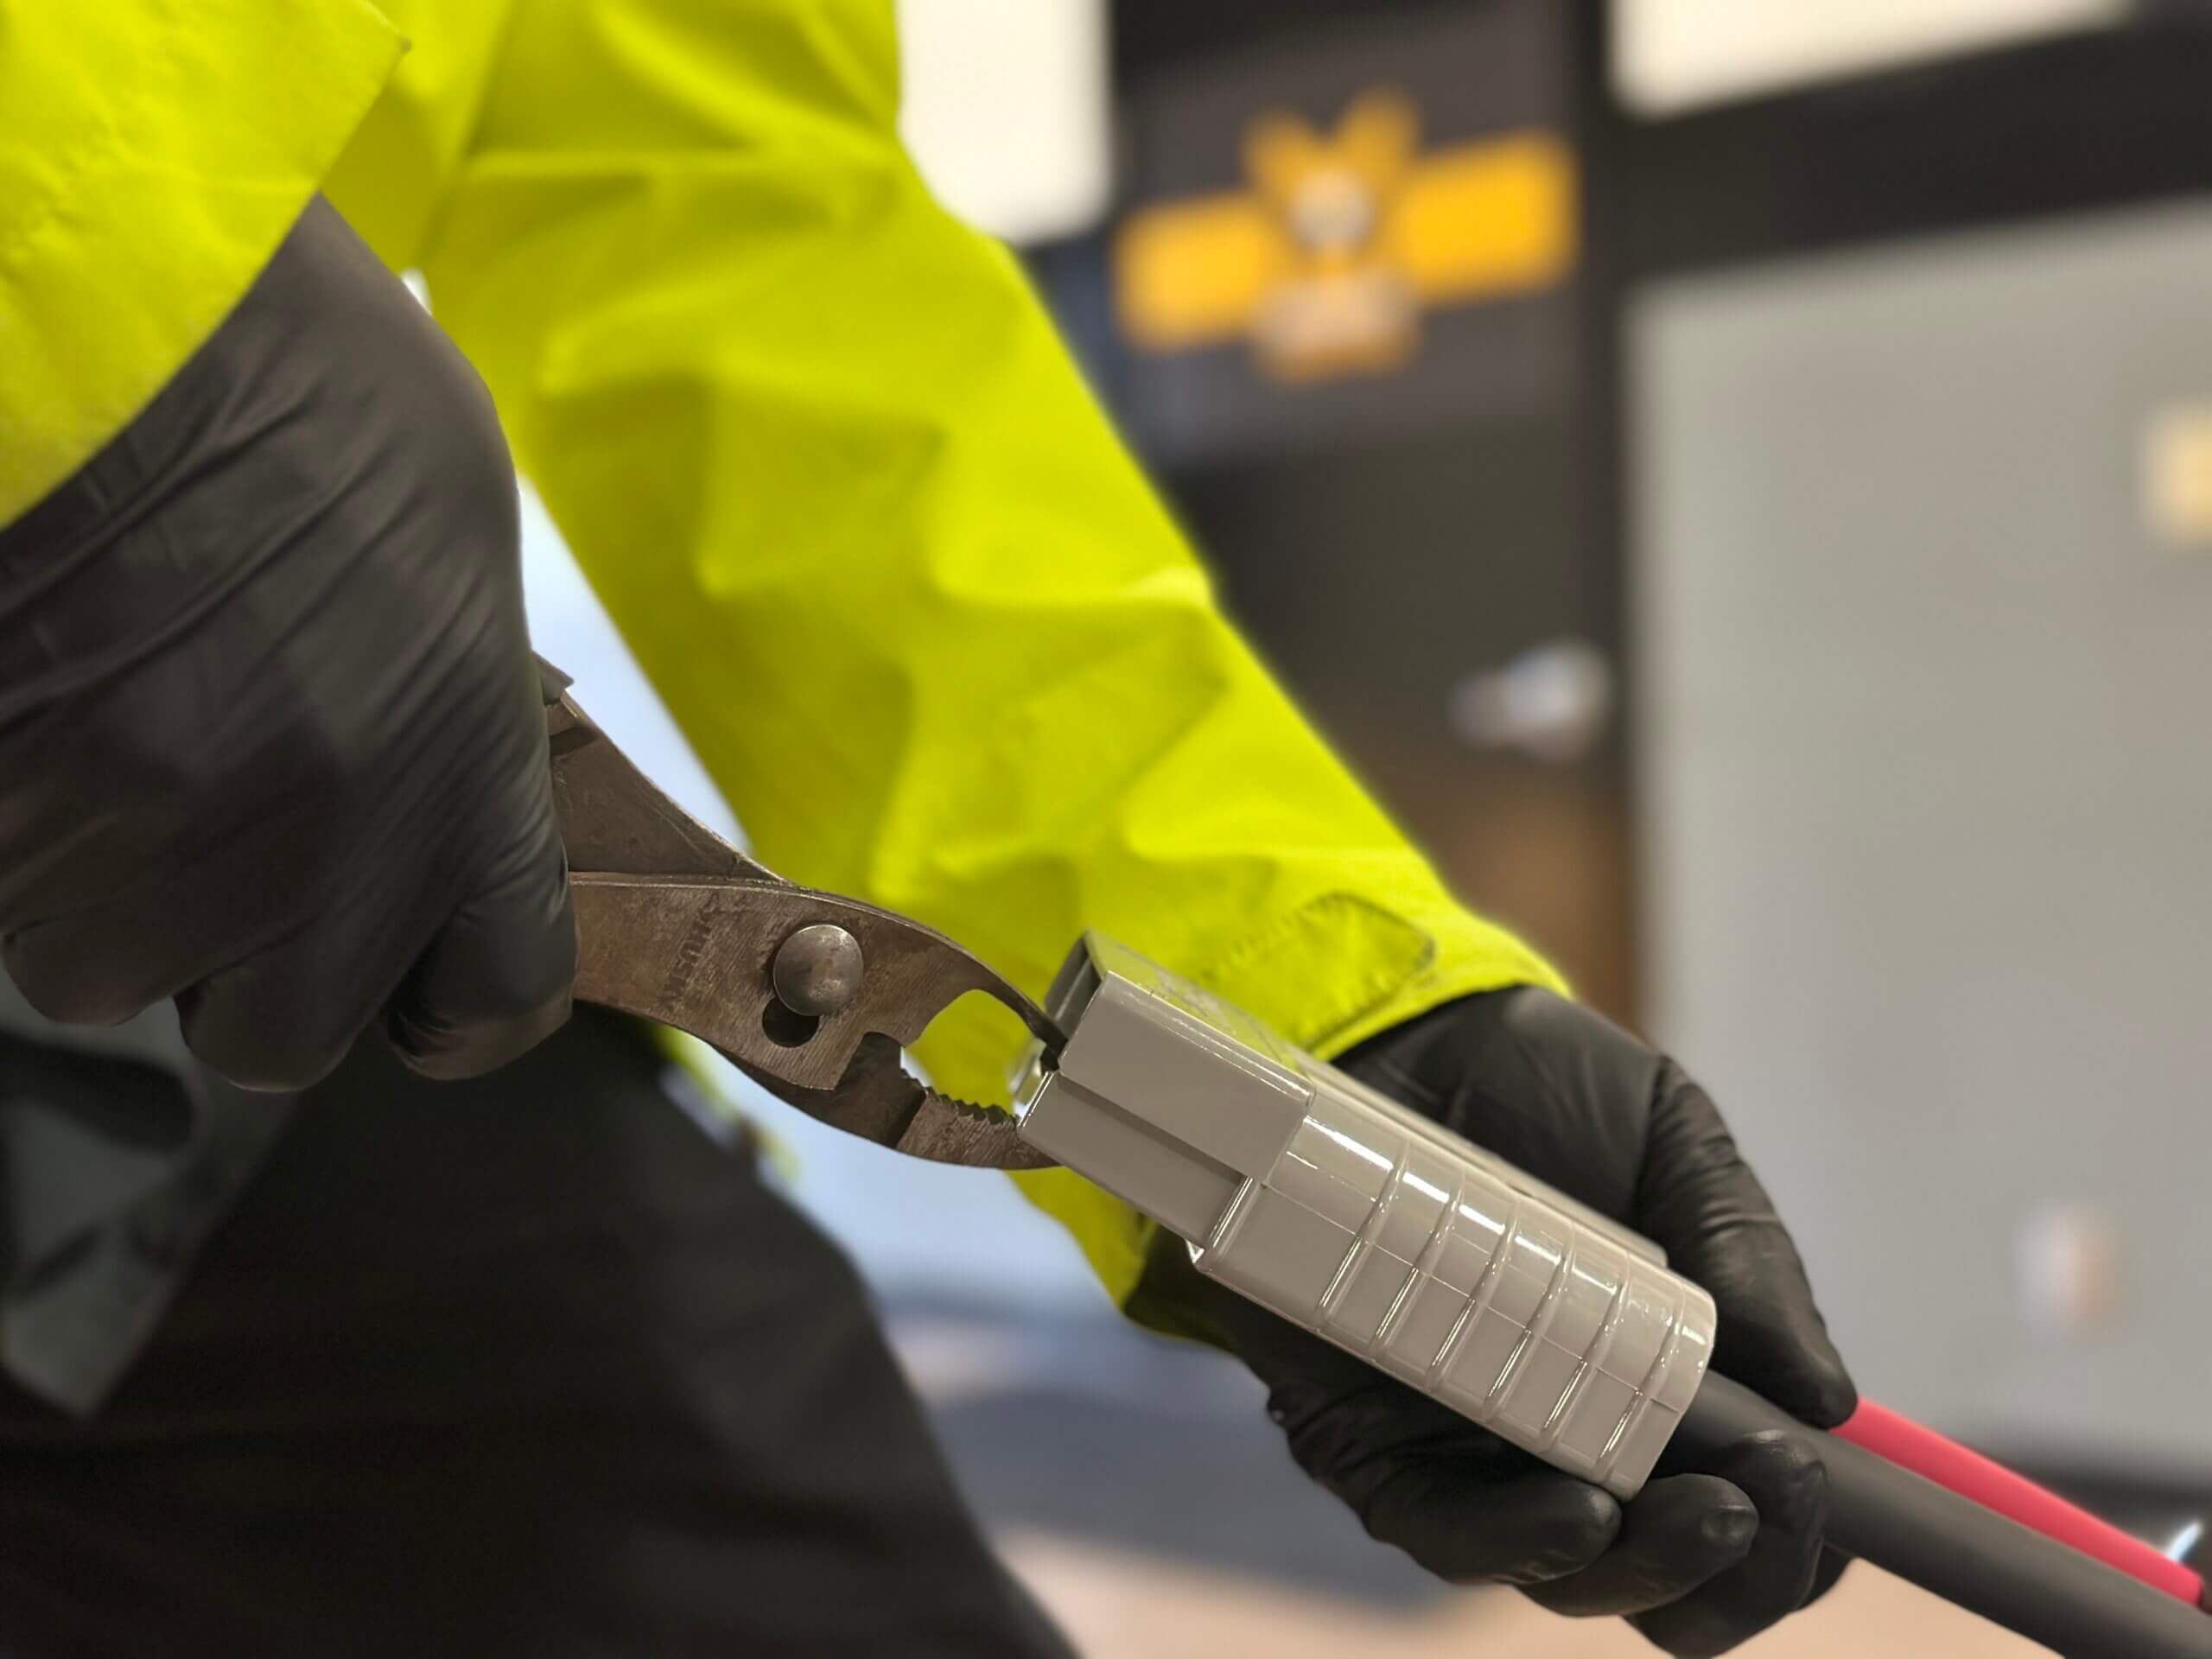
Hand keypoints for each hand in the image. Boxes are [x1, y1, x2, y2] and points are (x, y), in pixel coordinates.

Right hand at [0, 196, 572, 1089]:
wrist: (86, 331)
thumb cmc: (289, 383)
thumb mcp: (446, 539)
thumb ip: (446, 717)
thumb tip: (419, 788)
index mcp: (462, 789)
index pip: (495, 997)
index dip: (450, 996)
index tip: (413, 961)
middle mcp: (318, 870)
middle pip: (282, 1030)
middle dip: (248, 957)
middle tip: (220, 816)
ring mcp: (140, 875)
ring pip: (109, 963)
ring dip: (109, 878)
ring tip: (106, 705)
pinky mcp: (2, 852)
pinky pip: (11, 888)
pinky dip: (22, 826)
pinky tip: (37, 692)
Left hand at [1148, 986, 1853, 1655]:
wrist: (1396, 1027)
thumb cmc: (1542, 1089)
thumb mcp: (1672, 1146)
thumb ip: (1747, 1259)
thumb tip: (1830, 1400)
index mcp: (1665, 1391)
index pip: (1745, 1518)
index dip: (1796, 1550)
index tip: (1831, 1510)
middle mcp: (1570, 1443)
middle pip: (1665, 1579)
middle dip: (1733, 1575)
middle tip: (1767, 1503)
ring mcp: (1468, 1451)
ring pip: (1567, 1576)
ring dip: (1647, 1570)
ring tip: (1705, 1512)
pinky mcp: (1366, 1440)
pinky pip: (1442, 1529)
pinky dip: (1517, 1541)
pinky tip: (1579, 1512)